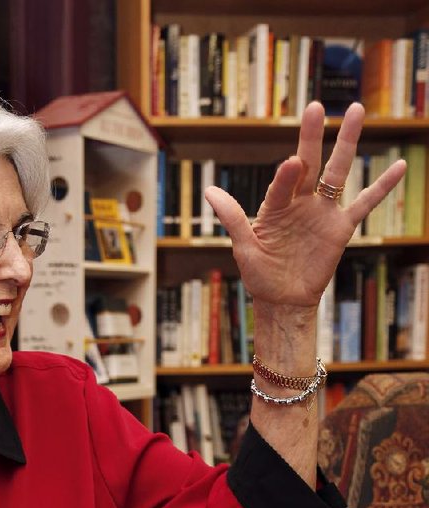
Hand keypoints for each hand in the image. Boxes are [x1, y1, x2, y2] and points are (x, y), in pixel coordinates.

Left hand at [204, 101, 406, 308]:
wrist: (283, 300)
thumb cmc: (261, 275)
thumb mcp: (244, 248)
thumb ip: (233, 218)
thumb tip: (209, 190)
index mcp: (275, 205)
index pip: (282, 183)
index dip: (286, 174)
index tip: (292, 164)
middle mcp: (300, 201)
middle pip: (309, 162)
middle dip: (311, 135)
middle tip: (315, 106)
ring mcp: (322, 212)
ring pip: (337, 171)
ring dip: (347, 142)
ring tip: (356, 109)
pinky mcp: (341, 228)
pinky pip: (365, 203)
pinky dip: (382, 186)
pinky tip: (399, 165)